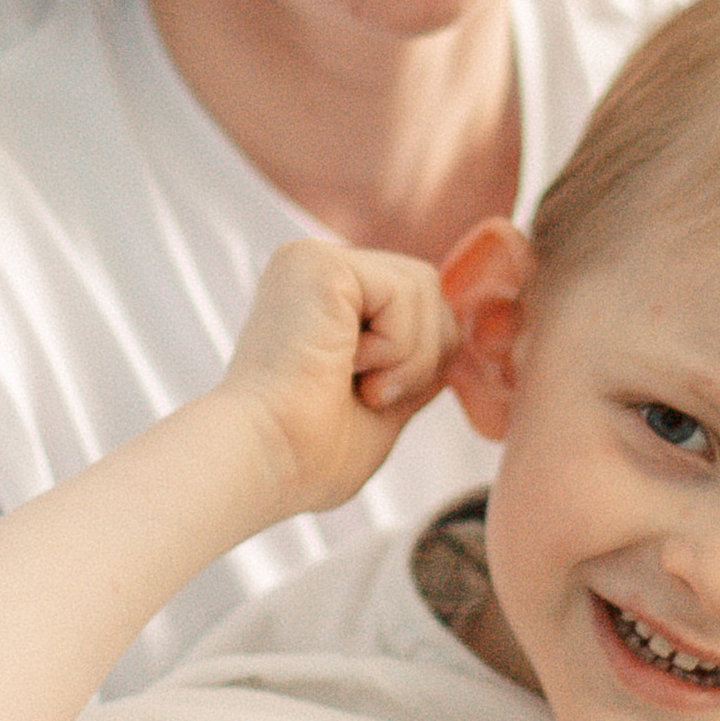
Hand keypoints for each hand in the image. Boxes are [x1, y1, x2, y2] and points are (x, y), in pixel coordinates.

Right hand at [220, 240, 455, 519]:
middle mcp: (316, 270)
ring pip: (426, 286)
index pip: (415, 307)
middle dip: (421, 358)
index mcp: (324, 302)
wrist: (265, 461)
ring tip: (358, 385)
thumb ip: (415, 361)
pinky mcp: (319, 261)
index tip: (371, 402)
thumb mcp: (385, 404)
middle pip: (428, 290)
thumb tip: (454, 336)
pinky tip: (347, 367)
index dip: (420, 362)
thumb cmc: (308, 453)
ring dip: (410, 358)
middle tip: (367, 396)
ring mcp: (315, 260)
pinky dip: (397, 347)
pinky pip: (407, 290)